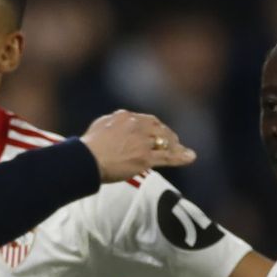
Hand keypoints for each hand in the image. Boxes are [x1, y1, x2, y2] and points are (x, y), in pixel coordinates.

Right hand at [80, 110, 195, 182]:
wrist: (86, 160)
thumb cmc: (87, 147)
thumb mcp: (99, 125)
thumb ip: (111, 121)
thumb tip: (115, 120)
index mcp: (125, 116)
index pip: (145, 120)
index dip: (154, 127)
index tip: (157, 132)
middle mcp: (136, 126)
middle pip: (158, 128)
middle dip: (167, 135)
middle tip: (173, 141)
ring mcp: (142, 142)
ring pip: (165, 142)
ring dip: (175, 145)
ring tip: (182, 150)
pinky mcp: (145, 158)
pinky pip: (168, 157)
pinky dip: (181, 157)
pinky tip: (190, 157)